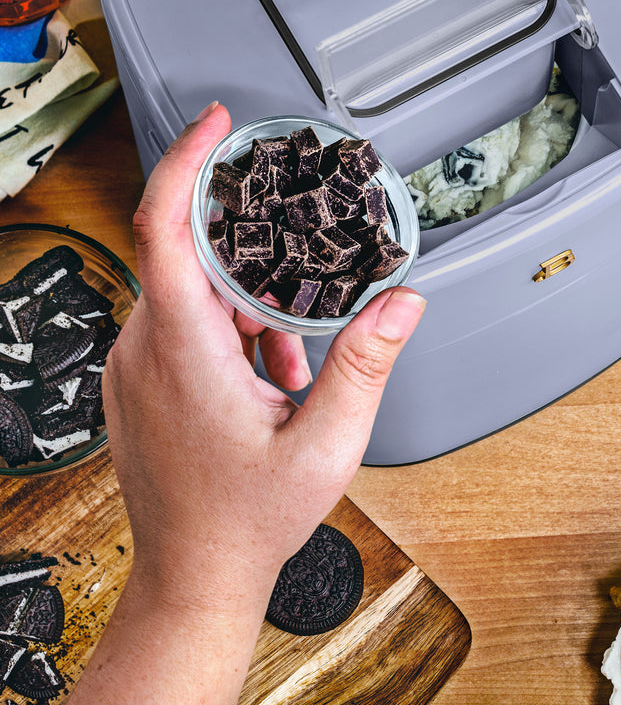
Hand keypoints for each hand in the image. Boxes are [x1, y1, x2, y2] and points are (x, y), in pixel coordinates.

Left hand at [102, 101, 424, 610]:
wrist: (194, 577)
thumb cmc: (247, 520)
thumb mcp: (328, 442)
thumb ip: (365, 364)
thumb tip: (400, 305)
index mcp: (183, 352)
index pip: (165, 227)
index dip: (186, 163)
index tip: (216, 127)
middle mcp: (145, 351)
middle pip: (193, 260)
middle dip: (256, 270)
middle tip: (300, 297)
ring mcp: (134, 369)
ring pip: (190, 297)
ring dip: (247, 313)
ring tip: (287, 371)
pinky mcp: (137, 384)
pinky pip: (180, 328)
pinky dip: (227, 335)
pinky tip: (265, 380)